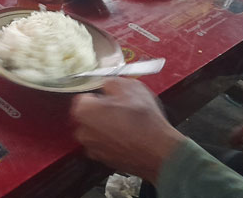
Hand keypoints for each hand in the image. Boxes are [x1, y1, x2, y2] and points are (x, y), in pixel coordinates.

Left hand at [70, 78, 184, 183]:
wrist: (159, 151)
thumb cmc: (144, 121)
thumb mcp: (130, 86)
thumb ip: (111, 82)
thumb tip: (107, 84)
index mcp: (84, 110)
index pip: (85, 96)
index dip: (100, 95)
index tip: (111, 96)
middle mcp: (83, 131)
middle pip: (89, 115)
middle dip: (102, 111)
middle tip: (121, 109)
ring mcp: (93, 148)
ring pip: (97, 131)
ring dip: (108, 127)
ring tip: (128, 124)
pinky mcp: (104, 160)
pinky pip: (105, 145)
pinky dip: (114, 141)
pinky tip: (129, 136)